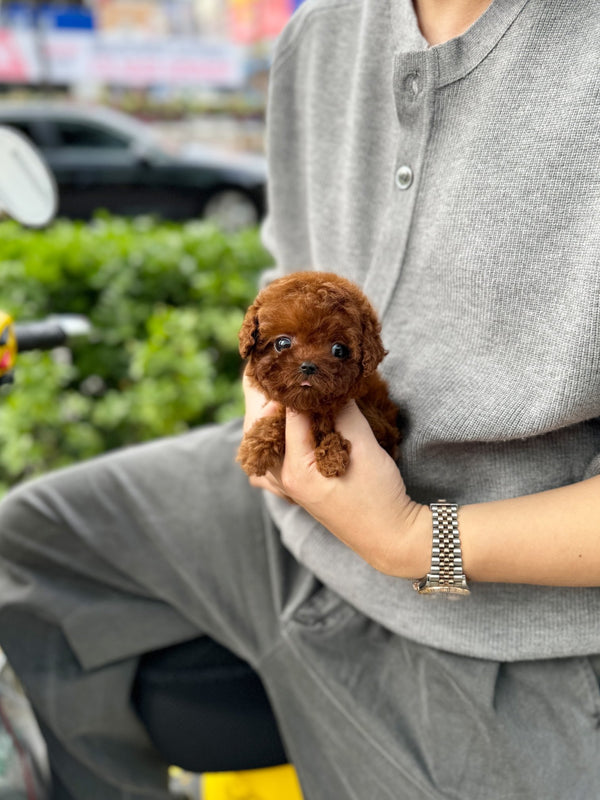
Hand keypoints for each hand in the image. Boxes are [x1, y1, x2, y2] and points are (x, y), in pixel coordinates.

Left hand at [242, 374, 429, 575]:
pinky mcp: (296, 490)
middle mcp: (284, 479)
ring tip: (276, 393)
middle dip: (266, 396)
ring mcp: (287, 488)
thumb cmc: (380, 496)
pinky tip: (281, 428)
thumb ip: (344, 412)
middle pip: (260, 428)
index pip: (286, 413)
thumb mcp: (365, 447)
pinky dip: (272, 442)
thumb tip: (332, 382)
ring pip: (260, 445)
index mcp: (296, 469)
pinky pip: (269, 463)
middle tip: (276, 367)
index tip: (296, 359)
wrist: (390, 537)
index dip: (292, 384)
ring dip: (265, 418)